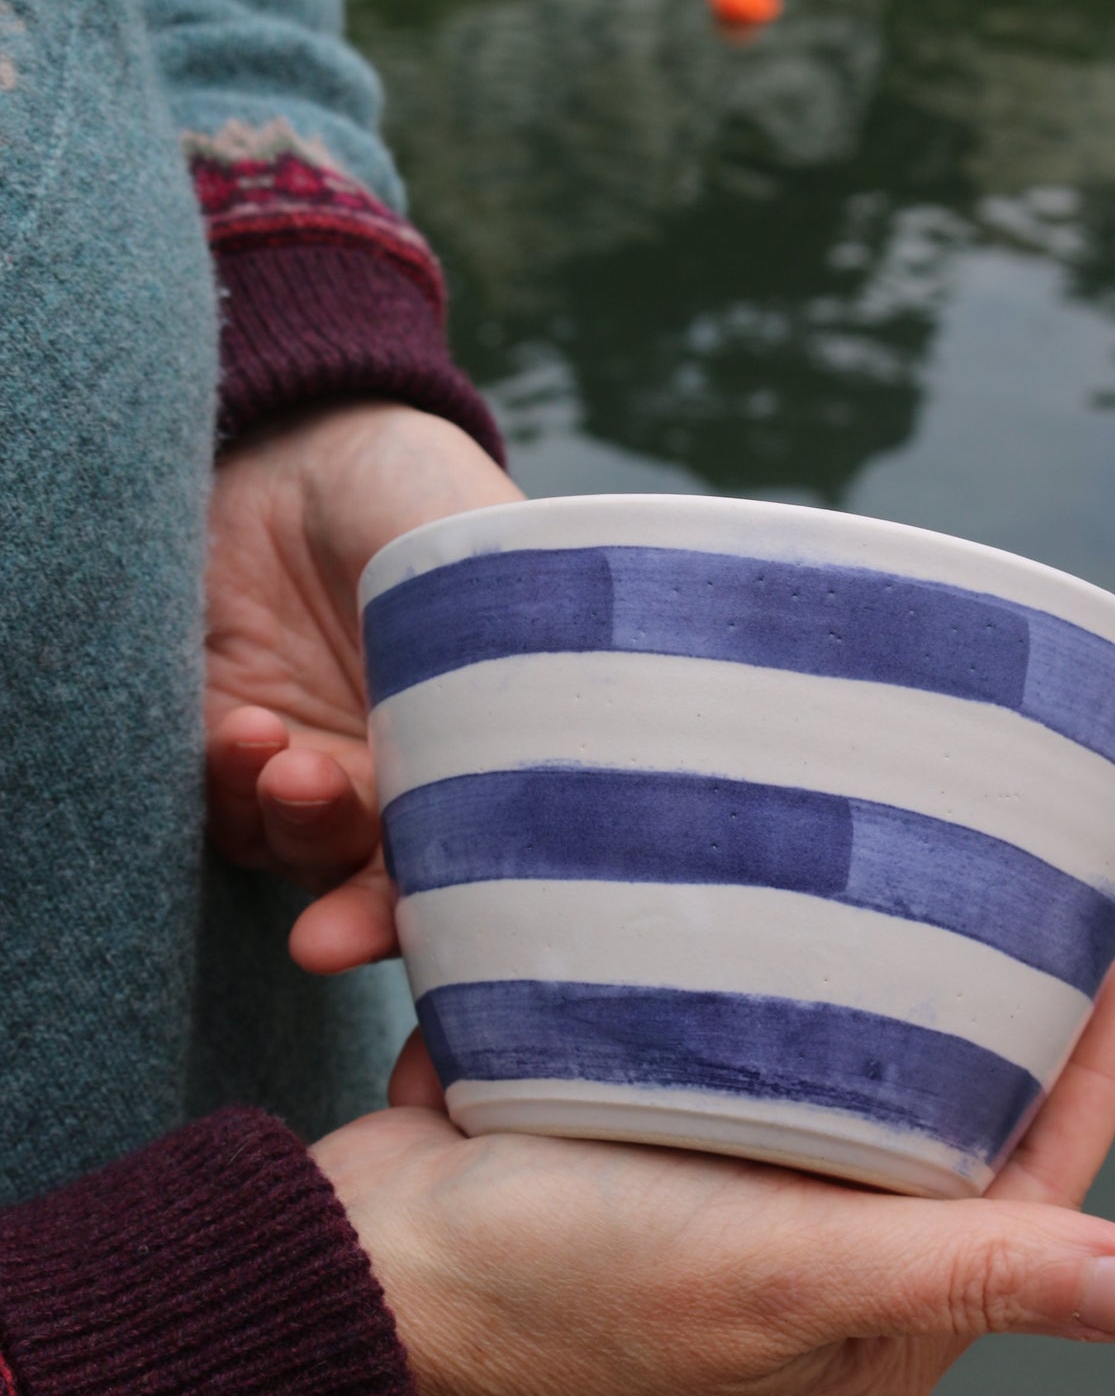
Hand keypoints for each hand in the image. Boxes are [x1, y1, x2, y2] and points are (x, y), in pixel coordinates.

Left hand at [205, 402, 522, 971]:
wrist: (306, 430)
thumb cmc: (426, 496)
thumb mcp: (497, 562)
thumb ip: (535, 646)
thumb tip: (610, 740)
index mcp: (490, 758)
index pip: (492, 876)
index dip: (479, 941)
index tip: (457, 965)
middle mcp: (405, 785)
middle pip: (394, 896)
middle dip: (363, 927)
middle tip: (331, 937)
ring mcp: (315, 769)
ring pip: (302, 859)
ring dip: (297, 835)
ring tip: (290, 767)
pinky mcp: (225, 744)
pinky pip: (224, 807)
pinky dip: (234, 788)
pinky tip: (247, 731)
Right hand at [314, 958, 1114, 1395]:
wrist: (368, 1266)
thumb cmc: (567, 1288)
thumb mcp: (786, 1277)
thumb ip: (968, 1270)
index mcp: (872, 1327)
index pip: (1025, 1188)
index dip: (1083, 1076)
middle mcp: (815, 1272)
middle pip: (940, 1127)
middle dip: (990, 1021)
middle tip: (1028, 895)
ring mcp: (731, 1205)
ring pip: (843, 1079)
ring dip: (883, 992)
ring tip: (932, 879)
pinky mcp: (651, 1141)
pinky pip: (745, 1054)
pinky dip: (772, 992)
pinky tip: (797, 905)